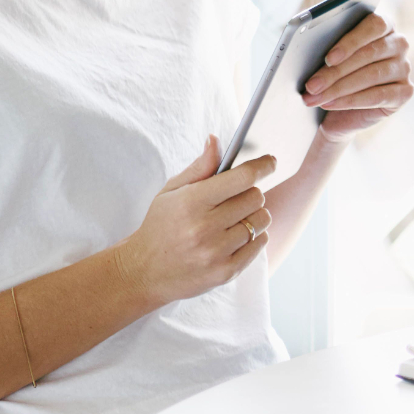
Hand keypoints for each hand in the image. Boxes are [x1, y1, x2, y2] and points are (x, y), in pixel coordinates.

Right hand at [114, 138, 275, 304]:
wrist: (142, 273)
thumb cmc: (160, 226)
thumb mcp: (170, 192)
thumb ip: (199, 167)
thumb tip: (216, 140)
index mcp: (191, 202)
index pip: (242, 177)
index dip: (262, 165)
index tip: (271, 161)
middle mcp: (204, 228)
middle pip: (256, 197)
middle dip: (250, 192)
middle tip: (237, 197)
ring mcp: (215, 252)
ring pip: (262, 220)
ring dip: (254, 215)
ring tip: (234, 218)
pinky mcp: (226, 272)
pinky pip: (260, 243)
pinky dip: (254, 236)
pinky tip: (236, 236)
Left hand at [303, 11, 413, 139]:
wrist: (338, 109)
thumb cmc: (332, 75)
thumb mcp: (326, 59)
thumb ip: (324, 47)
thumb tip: (308, 46)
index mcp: (383, 25)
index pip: (374, 25)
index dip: (351, 41)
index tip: (329, 58)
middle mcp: (398, 44)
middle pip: (370, 53)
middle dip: (336, 71)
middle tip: (312, 85)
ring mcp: (404, 68)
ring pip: (372, 75)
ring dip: (339, 88)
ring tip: (315, 97)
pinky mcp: (405, 92)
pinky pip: (378, 96)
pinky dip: (351, 101)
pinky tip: (330, 104)